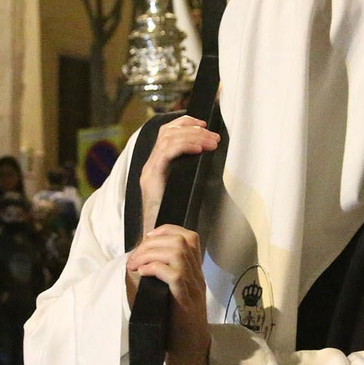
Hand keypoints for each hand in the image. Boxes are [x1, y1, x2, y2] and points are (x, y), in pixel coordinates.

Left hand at [126, 224, 210, 364]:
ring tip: (135, 265)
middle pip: (181, 241)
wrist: (191, 352)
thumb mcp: (172, 295)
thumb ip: (165, 278)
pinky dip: (154, 268)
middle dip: (153, 242)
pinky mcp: (185, 301)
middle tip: (135, 257)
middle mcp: (197, 276)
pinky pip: (173, 274)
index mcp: (195, 273)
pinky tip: (142, 274)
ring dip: (150, 254)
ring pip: (176, 253)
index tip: (148, 239)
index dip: (167, 230)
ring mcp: (193, 288)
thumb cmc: (177, 325)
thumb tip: (141, 261)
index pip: (189, 237)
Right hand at [139, 117, 221, 240]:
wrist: (156, 241)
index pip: (166, 133)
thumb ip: (191, 176)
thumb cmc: (173, 220)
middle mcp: (150, 166)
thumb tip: (210, 161)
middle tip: (214, 137)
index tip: (204, 124)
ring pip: (168, 139)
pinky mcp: (151, 179)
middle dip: (194, 130)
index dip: (184, 123)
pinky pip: (165, 153)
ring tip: (212, 143)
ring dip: (193, 137)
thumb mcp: (185, 193)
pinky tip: (199, 149)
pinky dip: (184, 146)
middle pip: (167, 132)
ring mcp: (149, 172)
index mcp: (157, 166)